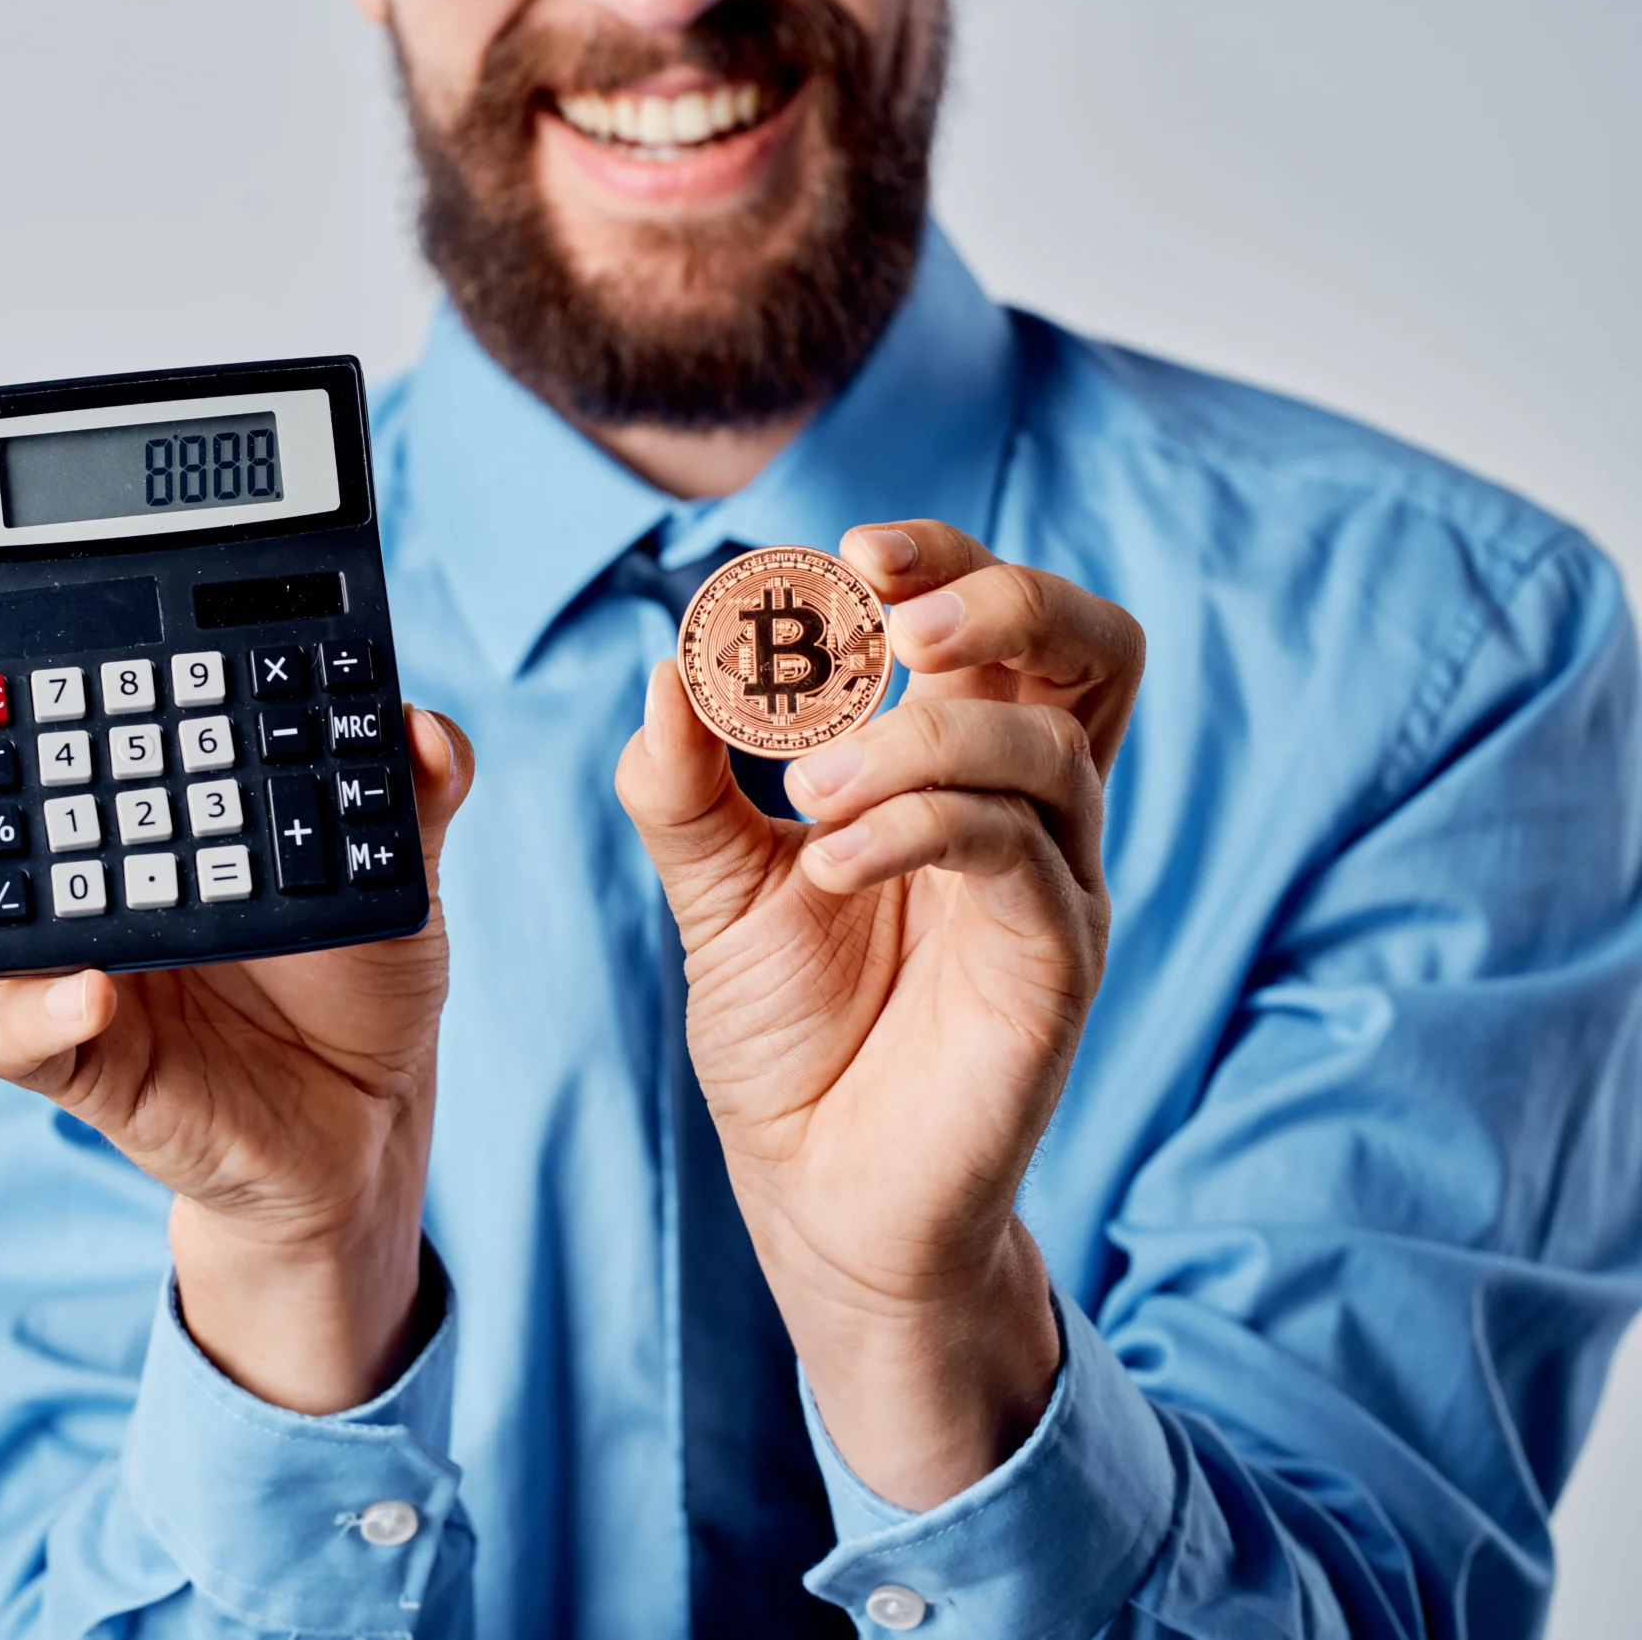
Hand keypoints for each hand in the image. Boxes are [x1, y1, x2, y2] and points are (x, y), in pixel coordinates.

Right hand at [0, 558, 475, 1414]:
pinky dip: (31, 1014)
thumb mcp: (391, 851)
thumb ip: (407, 782)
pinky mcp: (71, 1057)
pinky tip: (86, 992)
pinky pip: (9, 1037)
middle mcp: (36, 863)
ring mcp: (37, 962)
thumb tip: (423, 730)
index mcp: (87, 781)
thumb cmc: (342, 958)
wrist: (368, 1108)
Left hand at [615, 522, 1143, 1507]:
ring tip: (805, 798)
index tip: (837, 559)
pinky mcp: (1054, 964)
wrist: (819, 1194)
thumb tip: (664, 665)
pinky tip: (827, 862)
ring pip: (1049, 744)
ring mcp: (1054, 883)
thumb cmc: (792, 1035)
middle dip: (994, 593)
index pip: (991, 617)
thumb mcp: (712, 891)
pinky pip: (1017, 855)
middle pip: (1089, 643)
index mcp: (958, 766)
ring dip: (916, 738)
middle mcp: (1027, 809)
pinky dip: (917, 828)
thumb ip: (683, 784)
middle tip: (885, 610)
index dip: (934, 561)